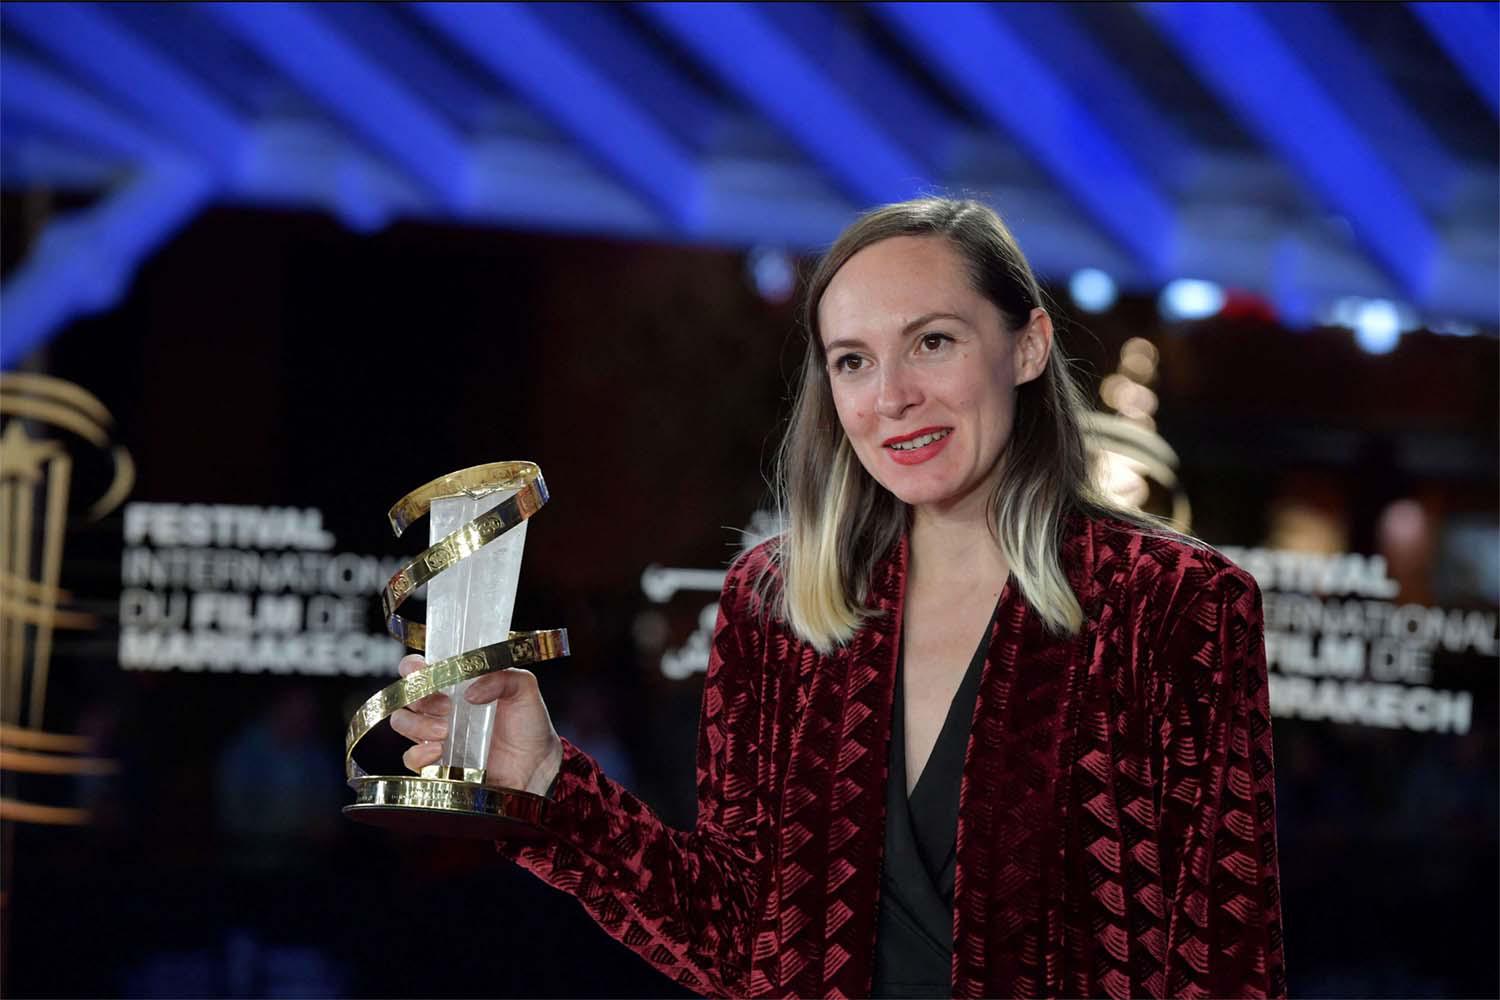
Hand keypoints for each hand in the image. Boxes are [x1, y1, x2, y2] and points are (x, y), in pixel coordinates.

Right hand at [389, 654, 563, 796]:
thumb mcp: (524, 688)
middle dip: (418, 696)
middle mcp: (442, 708)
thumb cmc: (529, 724)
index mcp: (457, 685)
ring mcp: (437, 736)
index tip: (422, 670)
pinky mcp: (438, 764)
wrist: (537, 764)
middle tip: (445, 705)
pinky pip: (411, 758)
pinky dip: (419, 753)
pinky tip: (439, 750)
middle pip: (407, 696)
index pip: (421, 670)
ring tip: (445, 730)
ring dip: (418, 723)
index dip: (413, 668)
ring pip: (403, 723)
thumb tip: (471, 691)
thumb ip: (502, 676)